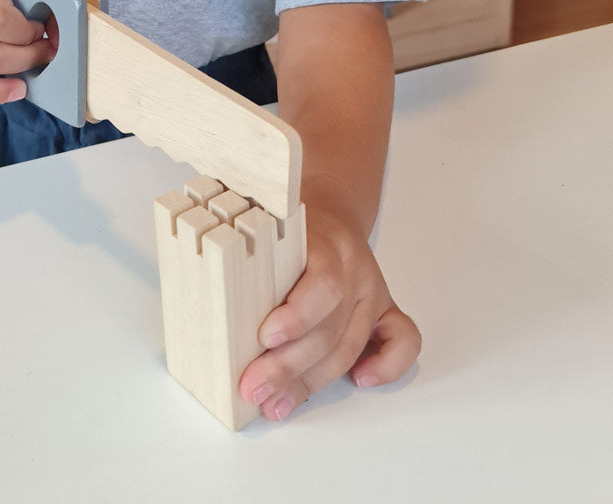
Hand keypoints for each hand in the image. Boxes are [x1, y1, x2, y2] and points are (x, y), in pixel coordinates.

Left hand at [237, 204, 420, 421]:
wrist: (330, 207)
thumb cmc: (288, 223)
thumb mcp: (263, 224)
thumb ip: (245, 255)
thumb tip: (207, 304)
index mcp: (325, 242)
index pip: (323, 283)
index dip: (297, 315)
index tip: (264, 336)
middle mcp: (353, 268)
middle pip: (330, 327)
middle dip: (288, 365)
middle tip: (252, 387)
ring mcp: (372, 290)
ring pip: (350, 344)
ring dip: (310, 381)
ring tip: (275, 403)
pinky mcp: (386, 309)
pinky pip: (405, 341)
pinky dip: (388, 366)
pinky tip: (359, 380)